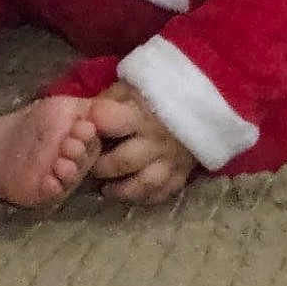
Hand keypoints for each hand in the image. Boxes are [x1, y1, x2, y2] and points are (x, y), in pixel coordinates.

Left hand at [87, 81, 197, 204]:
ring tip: (107, 188)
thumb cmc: (158, 95)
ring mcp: (170, 159)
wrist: (203, 103)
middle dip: (101, 167)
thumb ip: (108, 100)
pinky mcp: (182, 174)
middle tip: (91, 166)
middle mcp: (155, 140)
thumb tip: (83, 116)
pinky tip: (130, 193)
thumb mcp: (132, 88)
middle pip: (122, 161)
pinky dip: (143, 198)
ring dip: (120, 191)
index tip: (86, 129)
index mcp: (140, 114)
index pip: (111, 120)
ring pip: (143, 185)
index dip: (95, 125)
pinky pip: (161, 193)